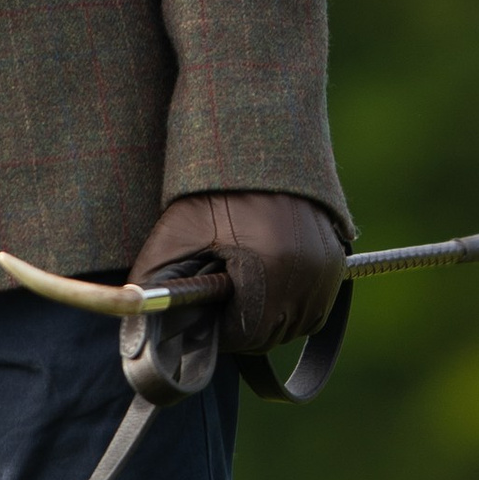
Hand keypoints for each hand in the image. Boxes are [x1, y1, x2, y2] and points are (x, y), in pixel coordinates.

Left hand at [128, 190, 349, 354]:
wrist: (256, 144)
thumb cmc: (209, 189)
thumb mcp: (173, 236)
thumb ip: (155, 286)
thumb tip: (139, 333)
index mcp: (270, 268)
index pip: (248, 336)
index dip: (220, 330)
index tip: (205, 311)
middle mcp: (309, 272)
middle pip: (276, 334)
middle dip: (244, 326)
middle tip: (220, 298)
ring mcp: (329, 266)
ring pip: (301, 323)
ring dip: (272, 319)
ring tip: (242, 286)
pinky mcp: (339, 257)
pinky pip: (318, 303)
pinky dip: (294, 303)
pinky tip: (266, 281)